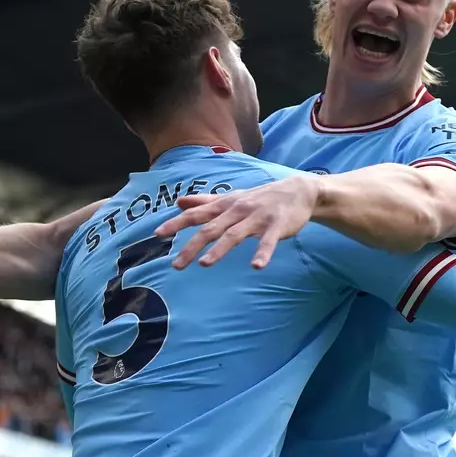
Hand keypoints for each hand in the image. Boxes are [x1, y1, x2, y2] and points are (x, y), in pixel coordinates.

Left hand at [153, 175, 321, 269]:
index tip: (158, 234)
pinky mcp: (276, 226)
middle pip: (211, 229)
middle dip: (192, 246)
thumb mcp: (231, 198)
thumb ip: (205, 202)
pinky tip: (256, 266)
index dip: (177, 223)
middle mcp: (238, 210)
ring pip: (234, 235)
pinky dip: (262, 253)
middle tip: (177, 264)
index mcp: (225, 205)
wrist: (297, 191)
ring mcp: (257, 218)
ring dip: (219, 249)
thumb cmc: (260, 198)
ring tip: (205, 264)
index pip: (196, 214)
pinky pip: (268, 241)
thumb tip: (179, 202)